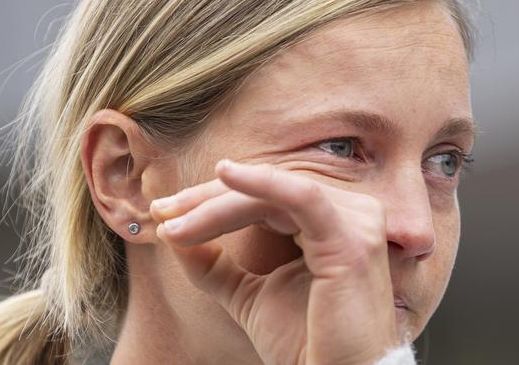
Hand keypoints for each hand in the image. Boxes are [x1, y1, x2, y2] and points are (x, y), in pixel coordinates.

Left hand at [150, 160, 399, 364]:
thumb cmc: (305, 343)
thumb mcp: (248, 295)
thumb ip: (215, 265)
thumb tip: (171, 232)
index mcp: (330, 223)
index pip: (266, 197)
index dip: (213, 200)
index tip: (165, 214)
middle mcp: (349, 215)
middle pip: (268, 189)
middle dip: (208, 198)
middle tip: (162, 211)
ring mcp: (355, 224)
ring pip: (275, 194)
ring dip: (218, 203)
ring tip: (175, 220)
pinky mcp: (351, 240)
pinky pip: (302, 199)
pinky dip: (262, 184)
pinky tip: (225, 174)